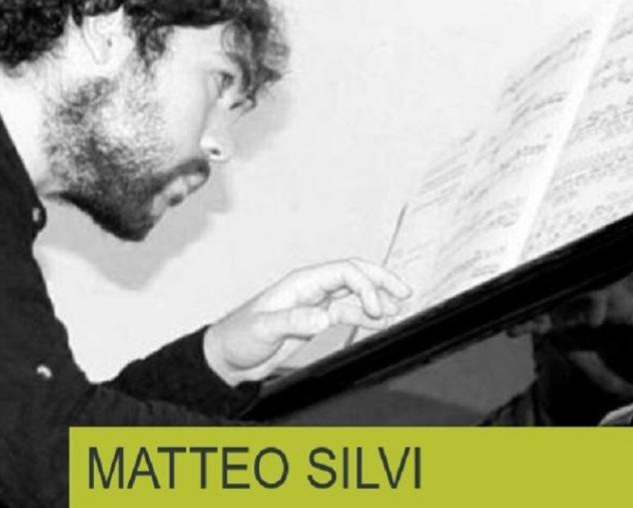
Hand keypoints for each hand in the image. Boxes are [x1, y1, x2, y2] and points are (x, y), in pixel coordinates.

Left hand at [204, 258, 410, 384]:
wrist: (228, 357)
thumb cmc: (238, 338)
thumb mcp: (263, 329)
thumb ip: (293, 321)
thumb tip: (323, 317)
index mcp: (299, 283)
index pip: (343, 272)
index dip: (366, 286)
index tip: (378, 309)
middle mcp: (310, 289)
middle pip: (353, 274)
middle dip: (380, 280)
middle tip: (404, 293)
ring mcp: (314, 304)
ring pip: (353, 293)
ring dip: (376, 298)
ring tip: (397, 309)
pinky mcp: (314, 320)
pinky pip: (346, 312)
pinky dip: (365, 315)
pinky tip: (378, 322)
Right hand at [509, 271, 632, 422]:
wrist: (618, 382)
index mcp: (620, 301)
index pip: (607, 288)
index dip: (599, 298)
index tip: (595, 321)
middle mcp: (591, 300)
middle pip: (572, 288)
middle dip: (562, 297)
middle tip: (554, 319)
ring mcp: (569, 311)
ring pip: (550, 302)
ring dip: (538, 310)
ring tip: (529, 322)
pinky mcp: (553, 325)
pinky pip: (536, 320)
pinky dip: (525, 324)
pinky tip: (513, 329)